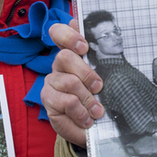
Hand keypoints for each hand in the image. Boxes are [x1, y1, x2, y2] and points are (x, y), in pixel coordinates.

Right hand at [42, 19, 103, 146]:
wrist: (92, 124)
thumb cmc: (100, 95)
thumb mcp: (106, 75)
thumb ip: (103, 58)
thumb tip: (109, 41)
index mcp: (72, 52)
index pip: (59, 32)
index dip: (69, 36)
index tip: (84, 47)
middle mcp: (58, 65)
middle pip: (65, 57)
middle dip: (86, 73)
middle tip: (98, 87)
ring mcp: (51, 82)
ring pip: (69, 82)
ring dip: (87, 99)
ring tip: (97, 111)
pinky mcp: (48, 101)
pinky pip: (66, 103)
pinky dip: (81, 113)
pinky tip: (87, 120)